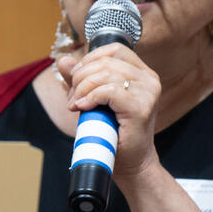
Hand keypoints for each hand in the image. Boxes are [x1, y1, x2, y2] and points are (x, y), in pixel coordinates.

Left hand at [57, 44, 160, 179]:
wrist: (129, 162)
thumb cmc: (113, 132)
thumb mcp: (93, 100)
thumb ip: (79, 79)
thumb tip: (63, 60)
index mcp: (142, 73)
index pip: (114, 49)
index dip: (89, 60)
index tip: (77, 81)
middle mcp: (149, 79)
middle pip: (105, 62)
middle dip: (80, 78)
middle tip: (73, 99)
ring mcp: (148, 92)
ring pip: (105, 74)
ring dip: (82, 89)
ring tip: (77, 105)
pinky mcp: (141, 107)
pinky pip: (108, 91)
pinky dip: (90, 97)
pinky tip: (83, 108)